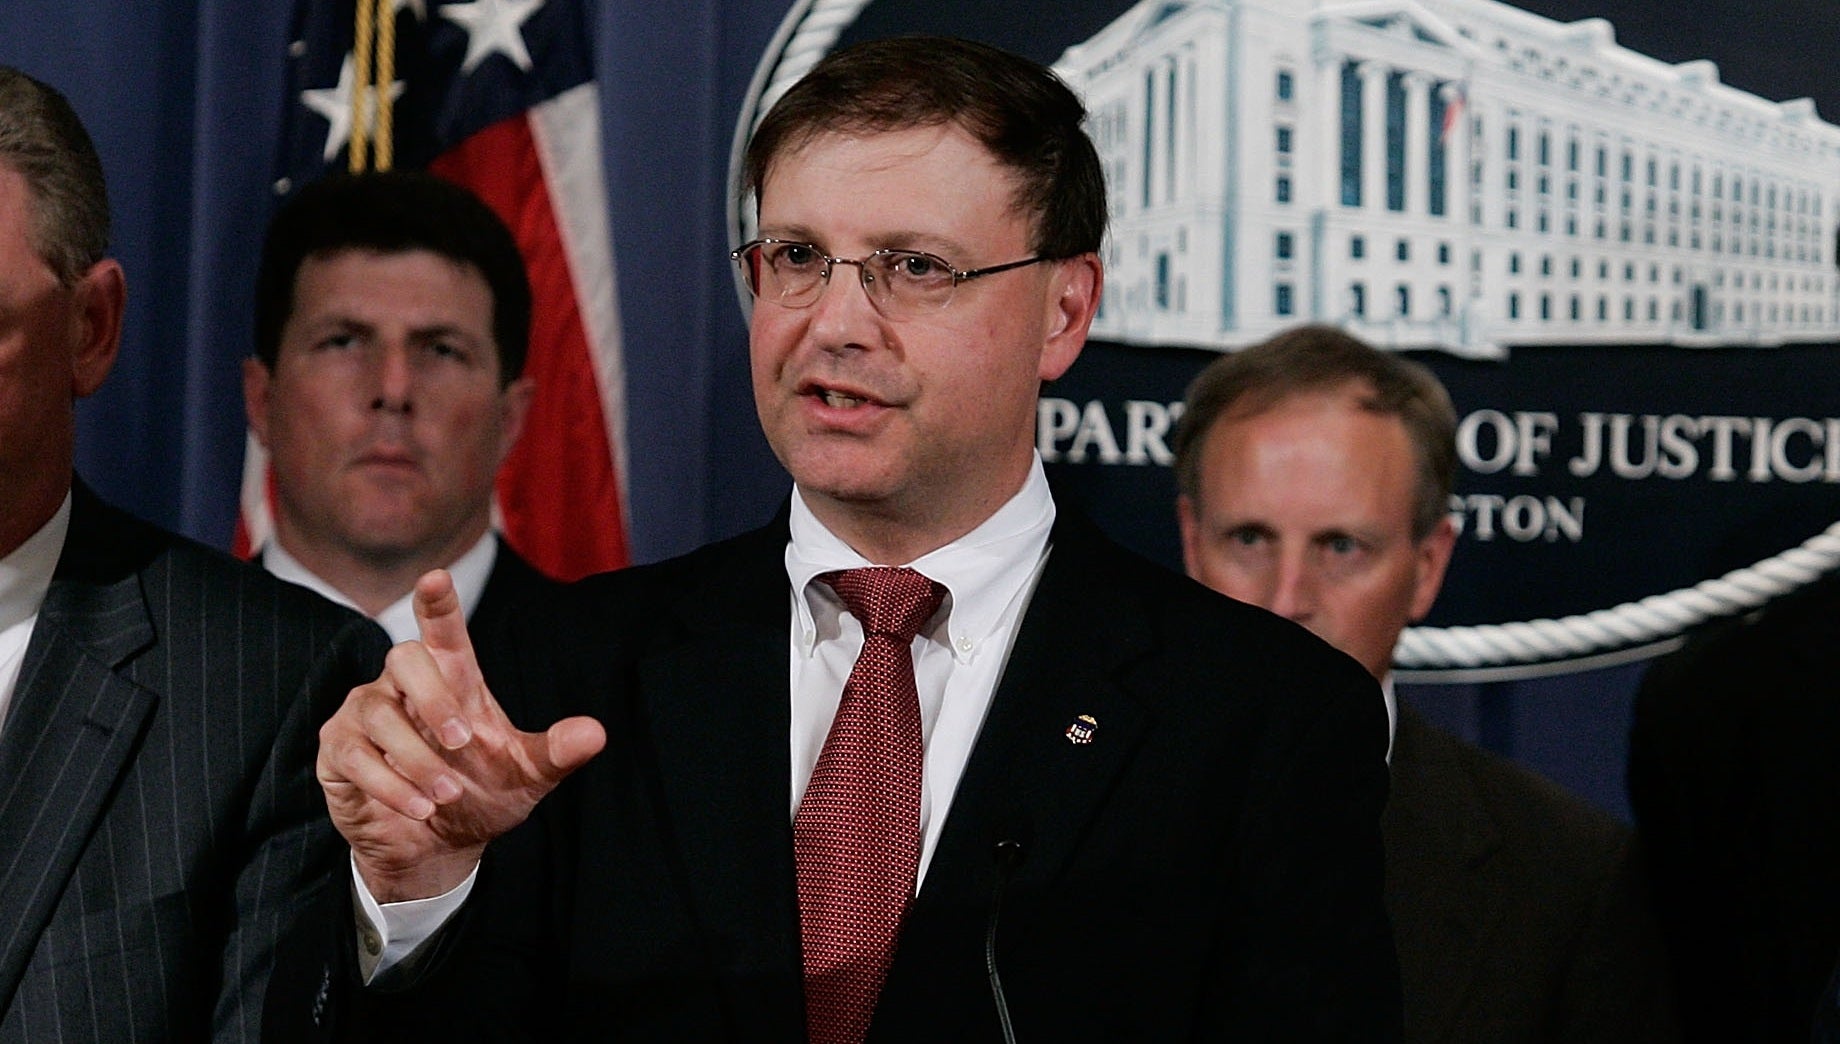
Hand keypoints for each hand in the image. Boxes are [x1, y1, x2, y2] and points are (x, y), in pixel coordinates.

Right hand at [317, 570, 605, 901]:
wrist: (438, 849)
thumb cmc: (481, 795)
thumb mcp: (526, 776)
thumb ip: (556, 752)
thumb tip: (596, 733)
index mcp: (453, 679)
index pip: (442, 630)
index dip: (438, 603)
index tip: (436, 578)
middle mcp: (404, 687)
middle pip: (404, 657)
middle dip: (433, 699)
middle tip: (463, 742)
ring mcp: (366, 715)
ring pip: (379, 714)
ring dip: (417, 760)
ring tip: (448, 795)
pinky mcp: (339, 752)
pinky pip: (355, 755)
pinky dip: (390, 784)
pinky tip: (421, 808)